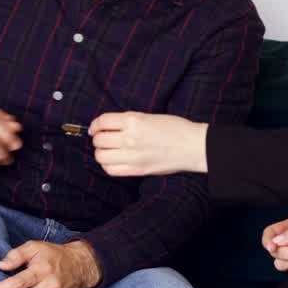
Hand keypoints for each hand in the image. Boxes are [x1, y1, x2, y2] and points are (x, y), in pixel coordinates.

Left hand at [89, 112, 207, 176]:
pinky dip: (108, 166)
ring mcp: (133, 156)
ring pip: (101, 156)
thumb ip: (128, 122)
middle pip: (99, 140)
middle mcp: (130, 138)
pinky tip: (114, 161)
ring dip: (102, 152)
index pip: (102, 121)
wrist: (192, 145)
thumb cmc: (174, 128)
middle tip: (104, 139)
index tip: (95, 128)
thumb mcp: (149, 117)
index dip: (95, 125)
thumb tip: (107, 127)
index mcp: (133, 120)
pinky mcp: (138, 170)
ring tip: (109, 151)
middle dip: (98, 139)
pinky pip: (111, 170)